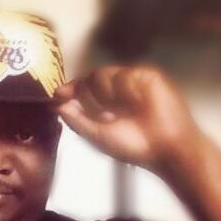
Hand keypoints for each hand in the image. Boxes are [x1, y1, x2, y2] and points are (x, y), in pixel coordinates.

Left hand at [53, 65, 201, 173]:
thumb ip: (76, 119)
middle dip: (84, 92)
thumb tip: (56, 105)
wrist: (164, 146)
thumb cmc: (133, 146)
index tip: (58, 94)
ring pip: (102, 74)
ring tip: (118, 111)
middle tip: (95, 109)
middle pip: (89, 79)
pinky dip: (123, 89)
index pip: (82, 91)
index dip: (69, 90)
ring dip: (103, 93)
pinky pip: (123, 73)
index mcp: (104, 108)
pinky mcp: (146, 76)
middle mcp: (116, 94)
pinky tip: (135, 103)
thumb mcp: (96, 135)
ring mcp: (130, 83)